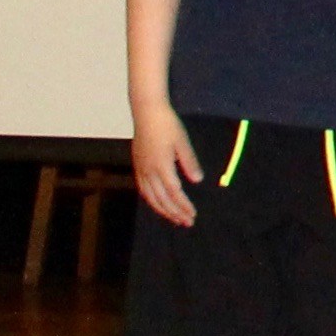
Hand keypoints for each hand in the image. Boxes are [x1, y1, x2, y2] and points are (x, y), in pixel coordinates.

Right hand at [132, 108, 199, 226]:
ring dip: (163, 209)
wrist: (146, 112)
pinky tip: (158, 204)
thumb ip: (189, 162)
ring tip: (175, 218)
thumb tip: (197, 180)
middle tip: (187, 222)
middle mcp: (149, 170)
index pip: (174, 192)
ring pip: (151, 196)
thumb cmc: (167, 124)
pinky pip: (143, 189)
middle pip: (162, 198)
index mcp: (161, 165)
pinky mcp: (138, 165)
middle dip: (175, 212)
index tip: (193, 215)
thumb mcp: (182, 141)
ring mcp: (141, 168)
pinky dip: (151, 200)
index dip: (184, 206)